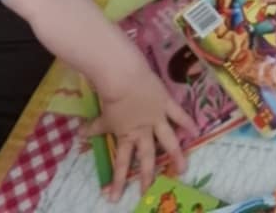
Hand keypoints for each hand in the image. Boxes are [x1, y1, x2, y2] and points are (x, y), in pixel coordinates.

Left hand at [94, 61, 190, 198]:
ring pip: (168, 141)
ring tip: (182, 169)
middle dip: (147, 176)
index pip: (122, 162)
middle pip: (146, 157)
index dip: (118, 180)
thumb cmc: (110, 96)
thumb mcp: (102, 116)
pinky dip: (187, 122)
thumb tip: (79, 133)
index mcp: (126, 135)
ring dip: (176, 155)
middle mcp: (143, 131)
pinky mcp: (166, 103)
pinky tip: (197, 131)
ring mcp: (157, 118)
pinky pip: (179, 115)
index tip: (114, 197)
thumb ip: (94, 127)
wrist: (123, 77)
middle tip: (149, 191)